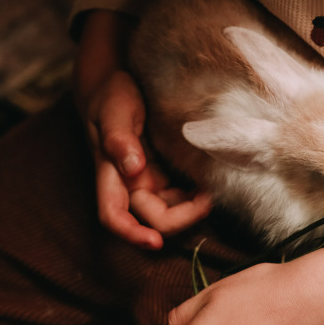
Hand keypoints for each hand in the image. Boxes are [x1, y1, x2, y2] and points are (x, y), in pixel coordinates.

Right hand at [73, 10, 211, 249]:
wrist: (118, 82)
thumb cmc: (112, 94)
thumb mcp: (115, 110)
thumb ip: (119, 138)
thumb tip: (133, 168)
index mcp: (110, 174)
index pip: (113, 216)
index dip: (131, 234)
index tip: (156, 242)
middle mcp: (129, 185)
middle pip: (152, 220)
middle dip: (182, 218)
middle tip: (209, 197)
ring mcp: (147, 182)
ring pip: (171, 212)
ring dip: (192, 209)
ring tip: (213, 188)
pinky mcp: (163, 176)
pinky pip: (181, 197)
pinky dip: (195, 196)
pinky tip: (209, 182)